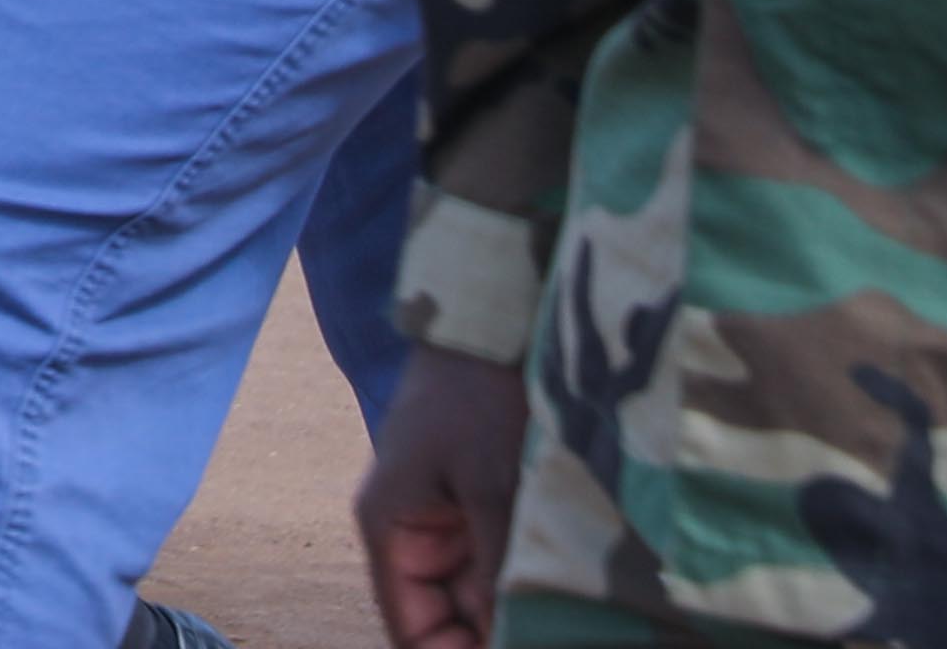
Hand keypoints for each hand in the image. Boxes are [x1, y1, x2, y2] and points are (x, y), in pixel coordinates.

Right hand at [355, 343, 530, 648]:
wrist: (485, 330)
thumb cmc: (475, 401)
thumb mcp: (489, 485)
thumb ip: (493, 567)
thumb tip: (499, 635)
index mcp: (389, 529)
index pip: (408, 628)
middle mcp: (408, 534)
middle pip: (441, 618)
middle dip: (484, 637)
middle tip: (548, 642)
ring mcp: (442, 523)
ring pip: (472, 597)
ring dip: (507, 616)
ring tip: (558, 627)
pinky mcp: (472, 510)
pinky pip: (491, 568)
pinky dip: (519, 588)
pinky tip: (557, 604)